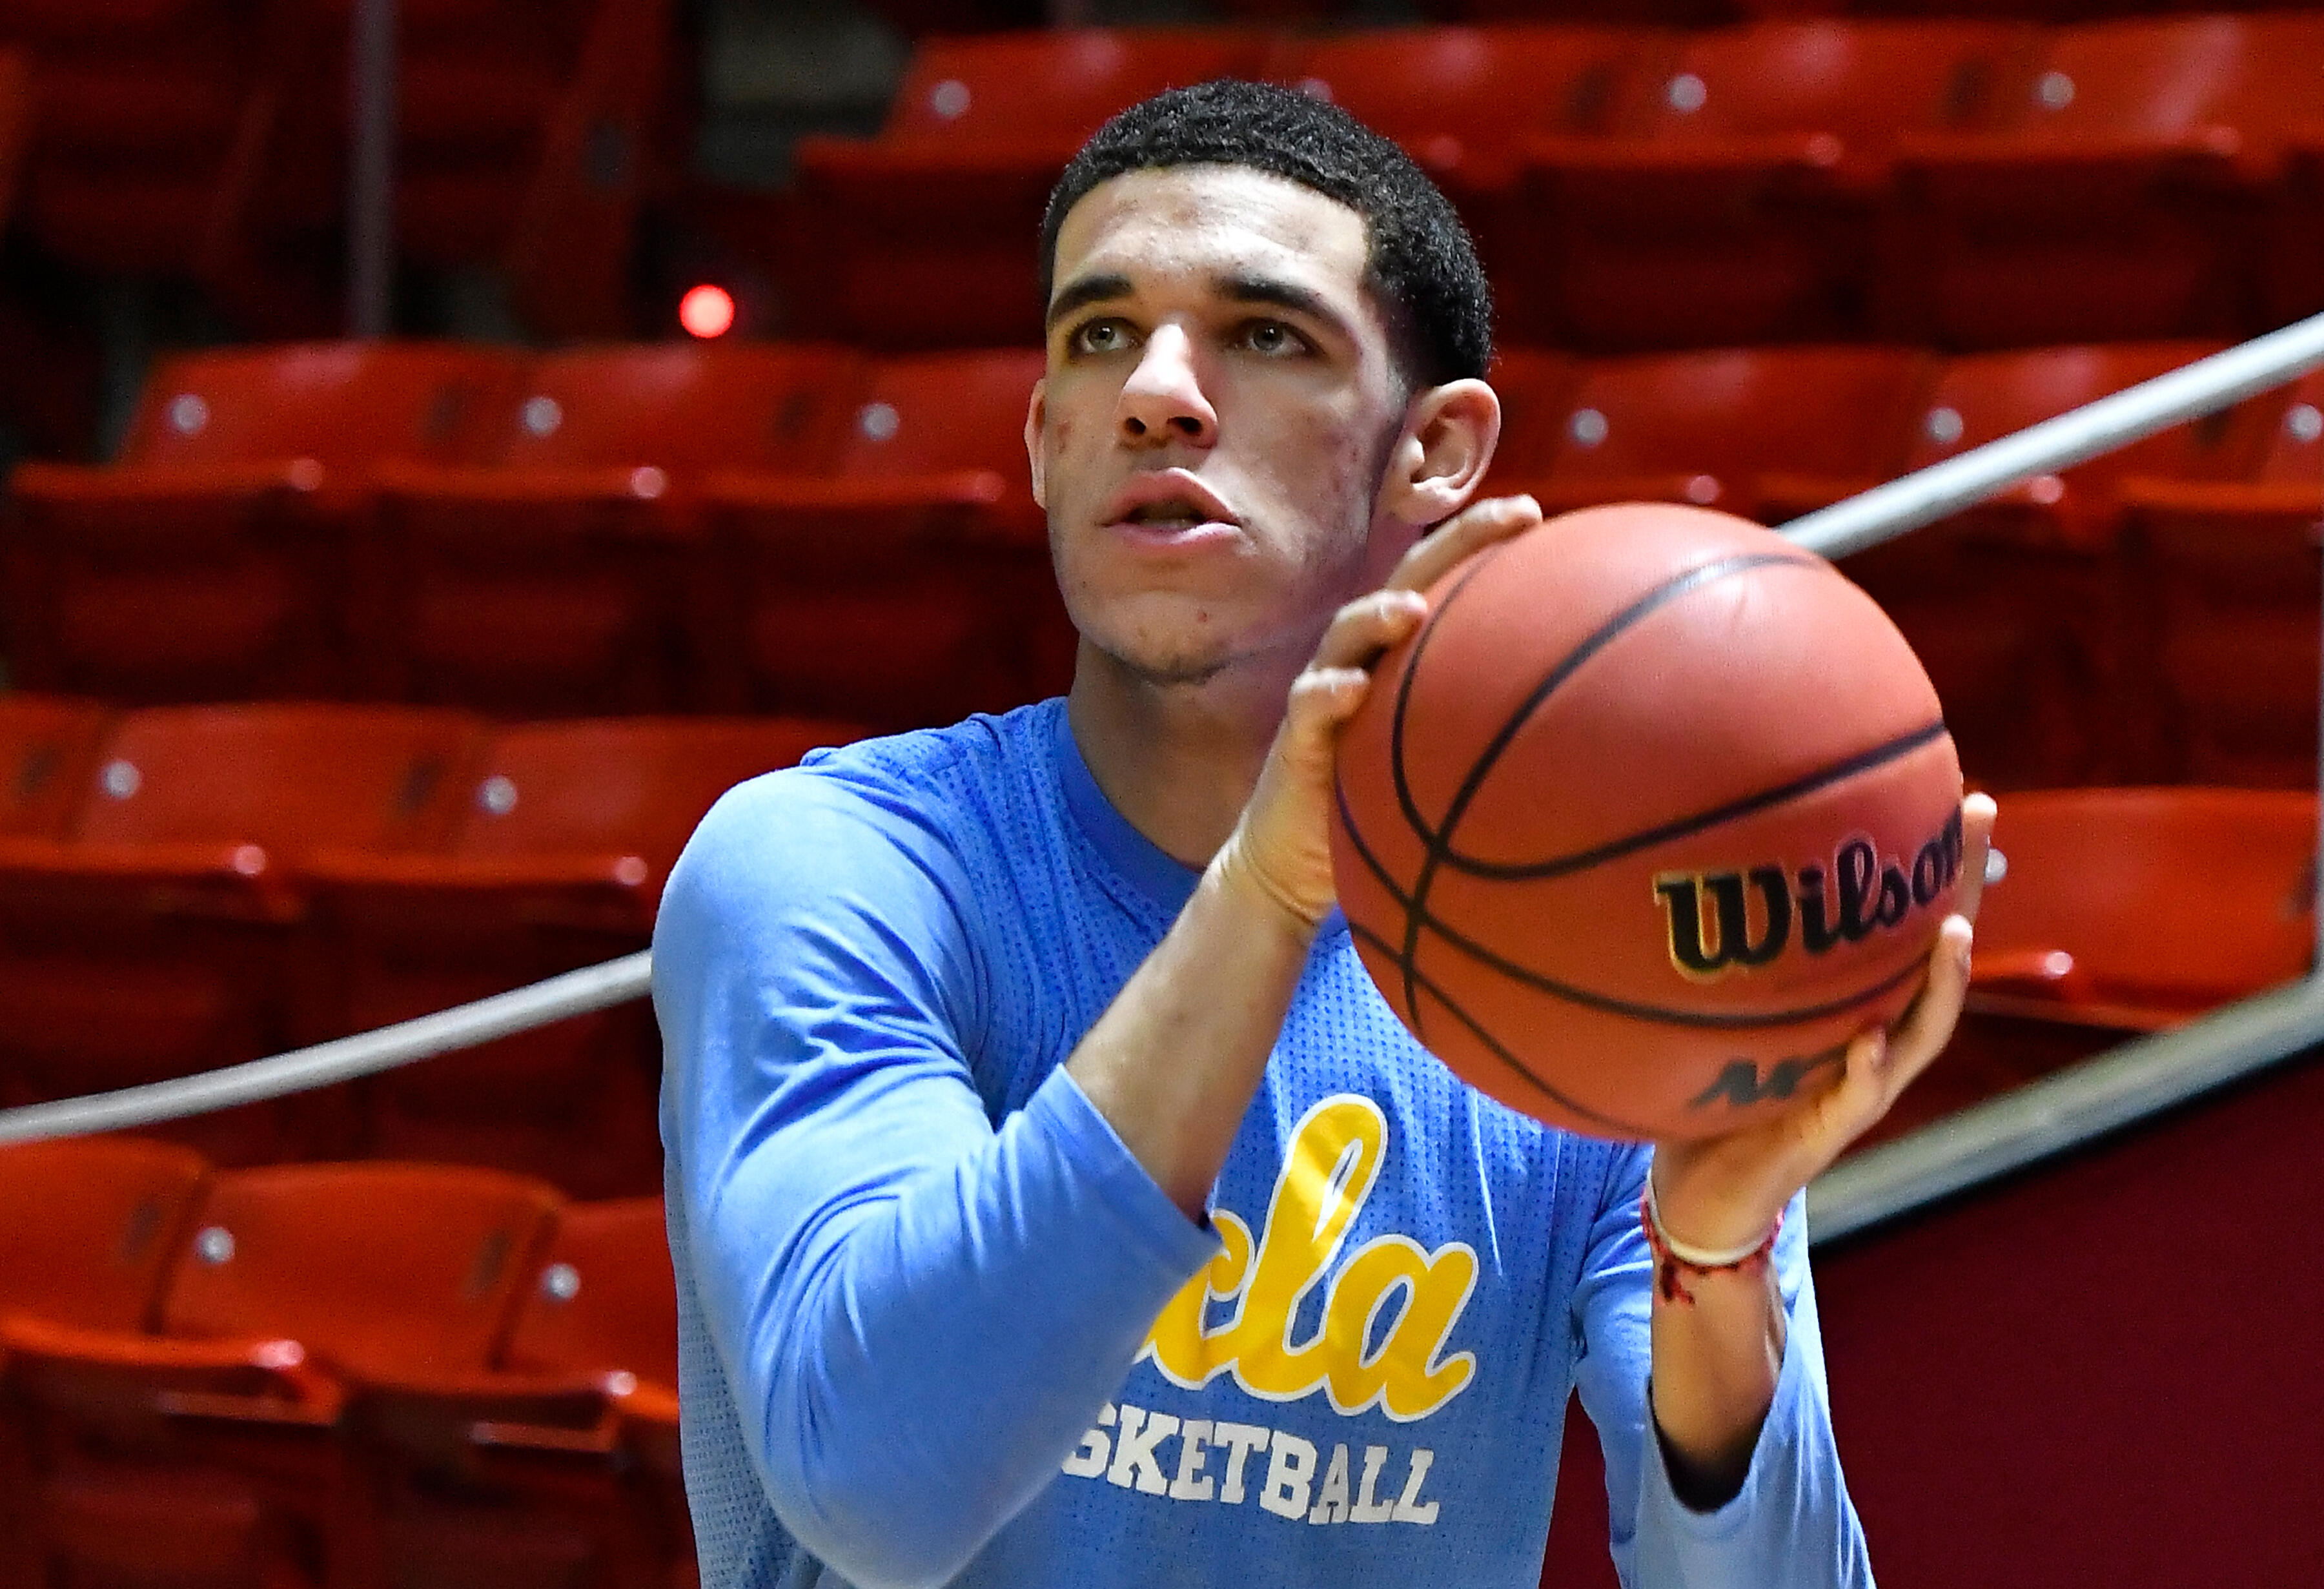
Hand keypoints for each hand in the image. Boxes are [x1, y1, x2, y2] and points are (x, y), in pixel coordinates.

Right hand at [1213, 496, 1544, 929]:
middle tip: (1513, 515)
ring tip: (1412, 610)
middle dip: (1458, 542)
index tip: (1535, 514)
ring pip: (1347, 635)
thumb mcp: (1444, 765)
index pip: (1447, 582)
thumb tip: (1581, 737)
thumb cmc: (1383, 812)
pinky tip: (1352, 690)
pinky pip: (1311, 708)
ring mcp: (1326, 692)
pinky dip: (1329, 695)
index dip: (1484, 541)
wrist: (1295, 861)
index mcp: (1405, 657)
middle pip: (1409, 581)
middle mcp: (1366, 659)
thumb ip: (1490, 737)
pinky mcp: (1297, 739)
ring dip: (1378, 616)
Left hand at [1648, 792, 2000, 1253]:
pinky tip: (1870, 1039)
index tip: (1964, 794)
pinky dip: (1866, 1068)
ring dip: (1939, 983)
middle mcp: (1875, 1042)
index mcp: (1858, 1008)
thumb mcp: (1734, 1010)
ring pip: (1918, 1032)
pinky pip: (1854, 1097)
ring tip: (1952, 932)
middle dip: (1961, 891)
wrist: (1704, 1190)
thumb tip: (1711, 872)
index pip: (1909, 927)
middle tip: (1979, 822)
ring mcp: (1859, 1089)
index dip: (1941, 867)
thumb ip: (1742, 959)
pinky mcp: (1826, 1132)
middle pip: (1935, 962)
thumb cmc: (1720, 1094)